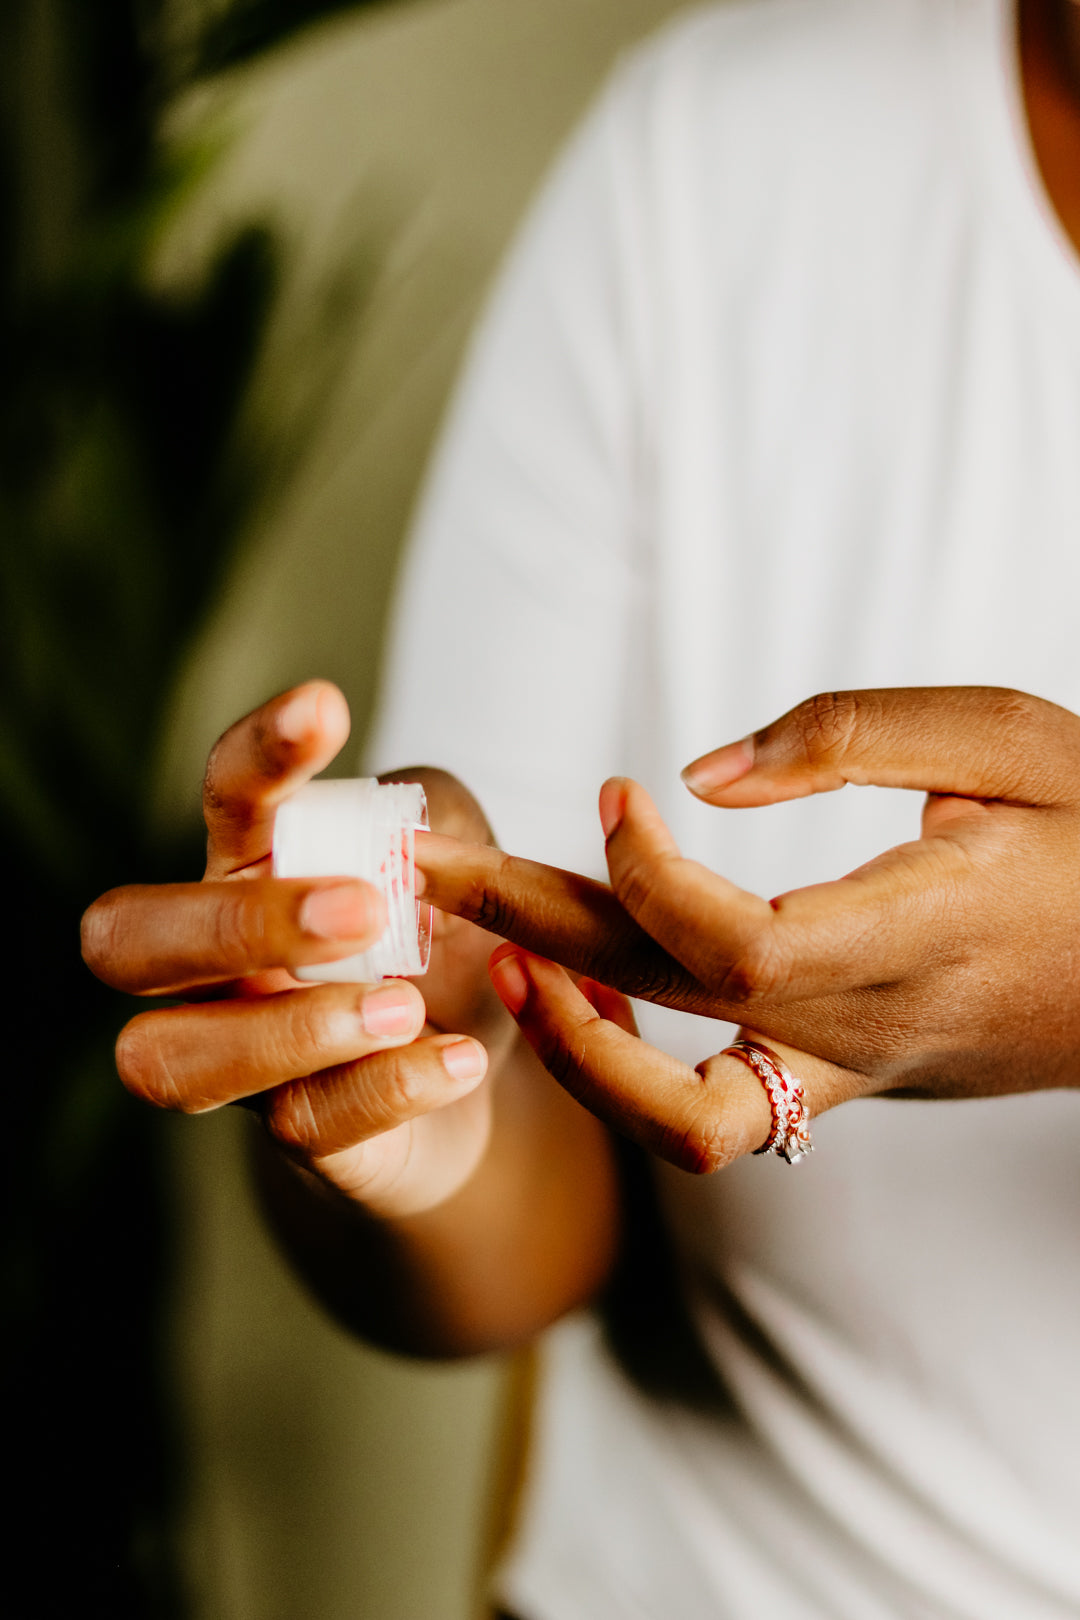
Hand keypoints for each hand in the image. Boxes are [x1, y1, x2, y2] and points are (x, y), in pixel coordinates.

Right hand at [81, 682, 508, 1218]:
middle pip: (124, 940)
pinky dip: (384, 1091)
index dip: (258, 752)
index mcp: (254, 866)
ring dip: (289, 1029)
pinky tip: (459, 1058)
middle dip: (232, 921)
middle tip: (365, 909)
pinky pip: (301, 1125)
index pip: (223, 796)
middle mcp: (215, 961)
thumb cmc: (445, 943)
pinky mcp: (298, 1133)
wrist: (475, 1067)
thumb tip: (411, 841)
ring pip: (172, 1058)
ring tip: (404, 1006)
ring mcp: (241, 1054)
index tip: (328, 707)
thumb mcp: (468, 866)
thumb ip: (443, 831)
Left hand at [416, 687, 1079, 1171]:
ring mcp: (851, 1078)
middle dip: (528, 929)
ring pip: (674, 1113)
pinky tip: (583, 989)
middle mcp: (863, 1030)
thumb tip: (698, 777)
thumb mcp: (1004, 742)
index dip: (641, 872)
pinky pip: (711, 1111)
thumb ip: (849, 736)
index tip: (611, 790)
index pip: (727, 942)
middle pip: (658, 1010)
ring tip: (499, 956)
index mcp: (907, 937)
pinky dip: (626, 1062)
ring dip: (569, 1044)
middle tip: (432, 864)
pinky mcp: (847, 1089)